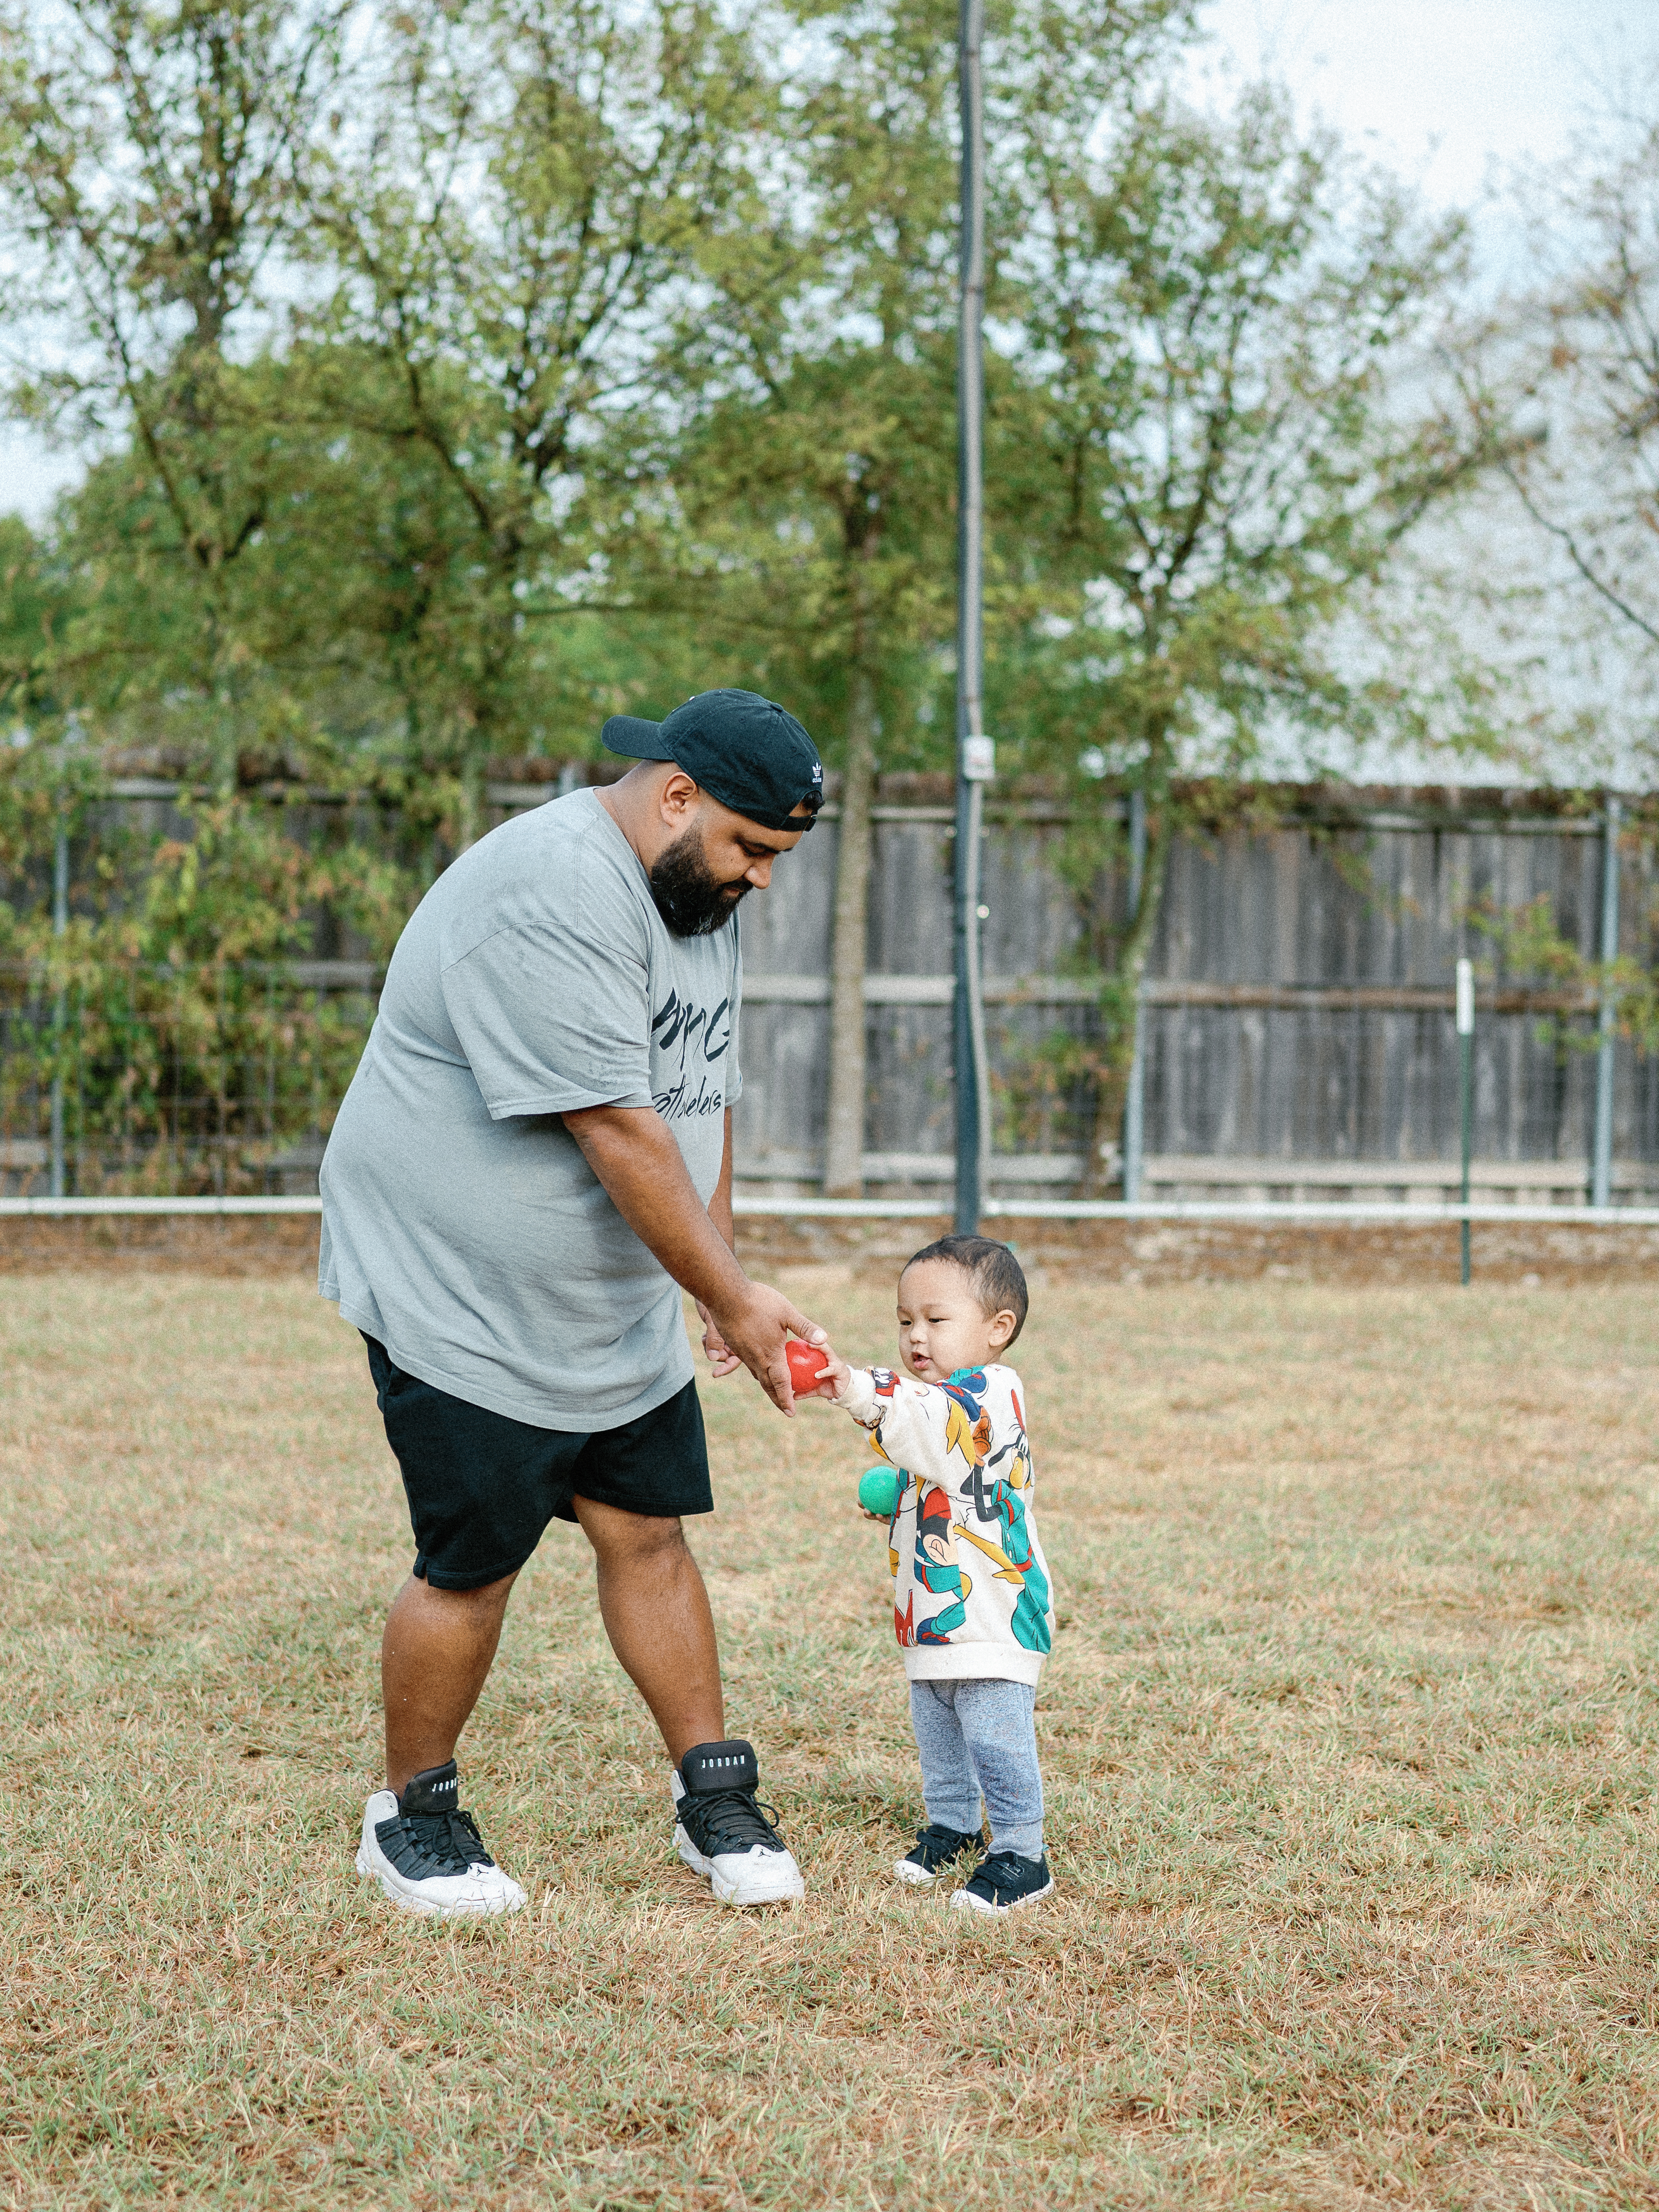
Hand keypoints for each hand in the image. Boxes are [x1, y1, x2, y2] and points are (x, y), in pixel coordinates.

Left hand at [695, 1300, 741, 1379]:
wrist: (713, 1283)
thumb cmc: (720, 1297)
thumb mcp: (715, 1320)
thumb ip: (715, 1339)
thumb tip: (712, 1358)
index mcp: (748, 1333)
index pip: (739, 1357)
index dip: (728, 1366)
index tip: (715, 1373)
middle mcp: (741, 1334)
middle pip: (731, 1356)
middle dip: (720, 1357)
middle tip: (711, 1356)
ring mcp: (731, 1332)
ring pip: (721, 1351)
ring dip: (712, 1349)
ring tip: (706, 1339)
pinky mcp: (720, 1329)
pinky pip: (714, 1344)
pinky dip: (708, 1343)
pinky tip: (705, 1336)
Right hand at [705, 1282, 827, 1414]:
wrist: (726, 1295)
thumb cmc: (759, 1302)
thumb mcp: (787, 1313)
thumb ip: (805, 1328)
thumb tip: (824, 1340)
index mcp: (771, 1354)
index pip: (781, 1383)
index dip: (787, 1399)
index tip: (791, 1412)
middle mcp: (756, 1359)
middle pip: (768, 1385)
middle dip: (777, 1399)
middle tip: (785, 1409)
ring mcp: (744, 1353)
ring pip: (757, 1376)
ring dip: (767, 1387)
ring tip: (775, 1392)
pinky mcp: (736, 1346)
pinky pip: (748, 1365)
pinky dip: (757, 1373)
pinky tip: (761, 1369)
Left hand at [796, 1342, 851, 1403]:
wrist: (844, 1393)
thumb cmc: (829, 1387)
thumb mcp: (815, 1389)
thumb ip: (805, 1391)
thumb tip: (792, 1396)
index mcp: (823, 1359)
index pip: (815, 1347)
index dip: (807, 1341)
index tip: (796, 1338)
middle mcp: (829, 1358)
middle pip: (822, 1345)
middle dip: (814, 1340)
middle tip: (803, 1338)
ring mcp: (836, 1362)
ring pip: (828, 1352)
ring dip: (820, 1348)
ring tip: (809, 1347)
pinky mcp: (840, 1370)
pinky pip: (831, 1370)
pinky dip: (823, 1372)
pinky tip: (816, 1375)